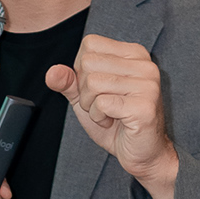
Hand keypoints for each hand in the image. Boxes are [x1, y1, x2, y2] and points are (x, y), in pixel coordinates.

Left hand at [46, 35, 177, 198]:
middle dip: (85, 91)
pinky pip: (102, 104)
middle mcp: (144, 64)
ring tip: (109, 115)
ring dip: (92, 107)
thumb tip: (52, 73)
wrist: (143, 154)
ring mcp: (147, 84)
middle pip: (89, 63)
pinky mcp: (144, 106)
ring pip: (93, 83)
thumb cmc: (117, 124)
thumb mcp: (87, 98)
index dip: (82, 71)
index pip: (90, 44)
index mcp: (134, 53)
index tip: (99, 90)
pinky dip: (99, 118)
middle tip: (104, 106)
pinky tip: (115, 123)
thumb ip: (69, 82)